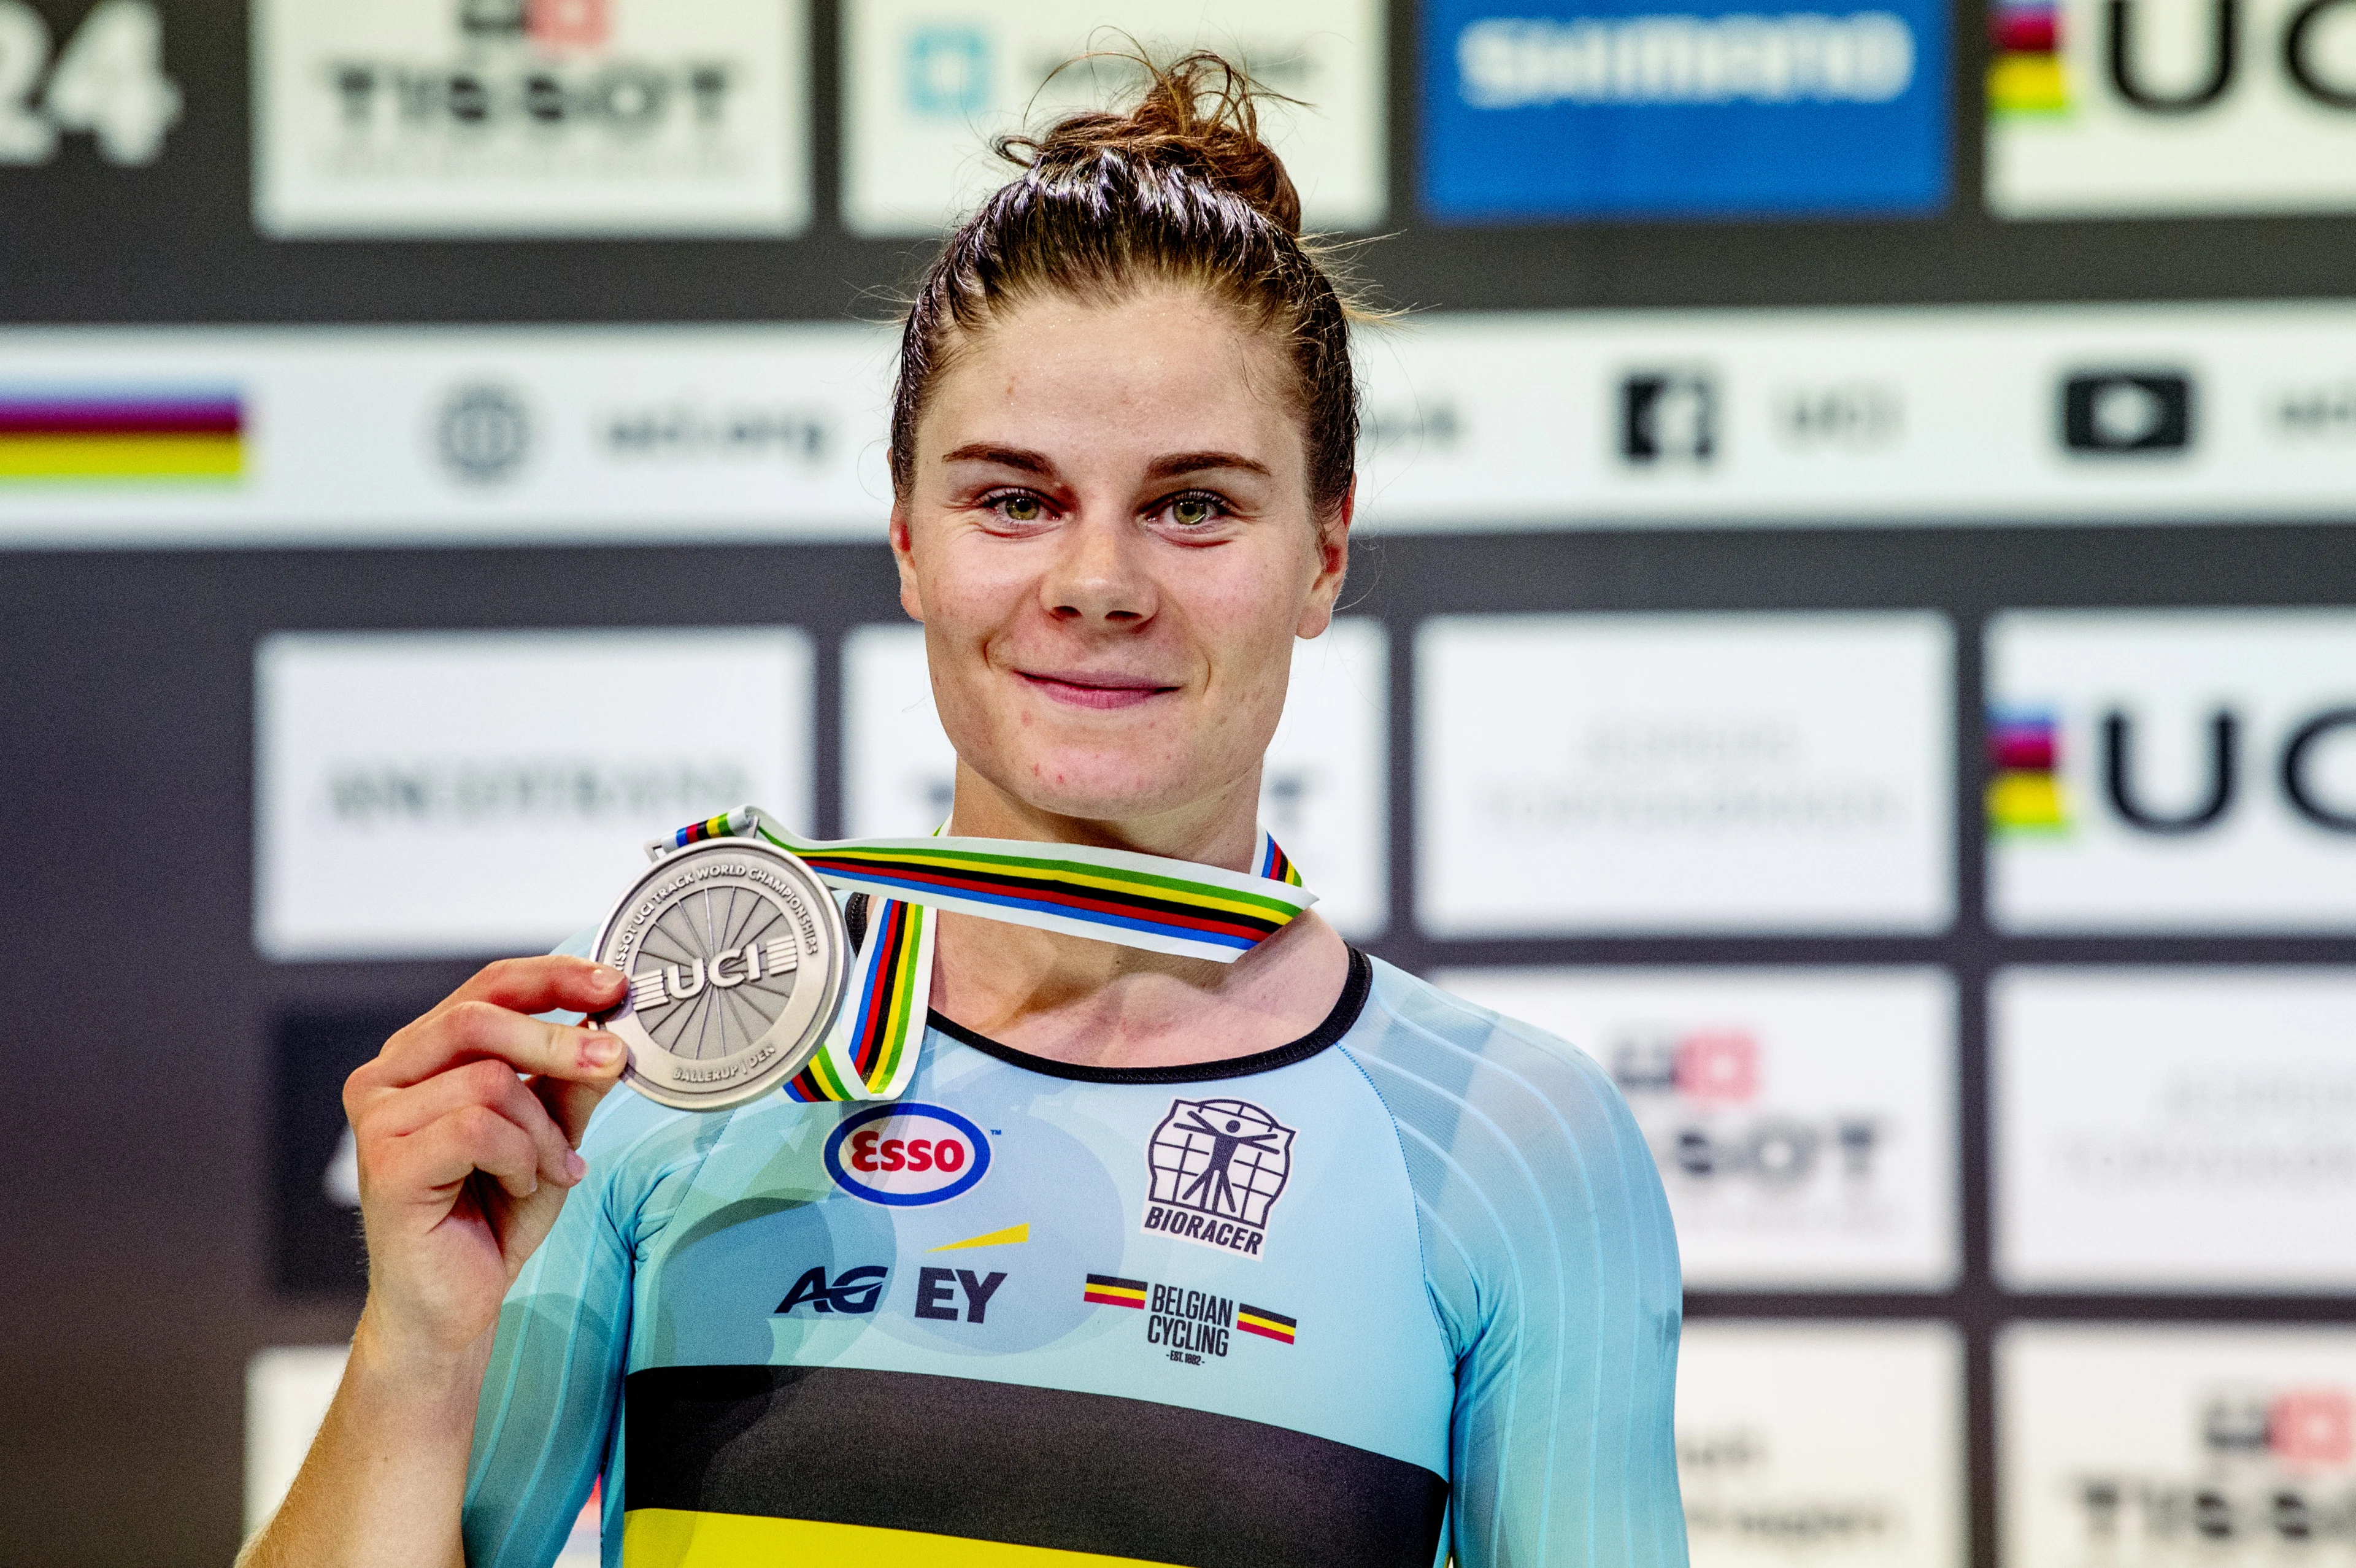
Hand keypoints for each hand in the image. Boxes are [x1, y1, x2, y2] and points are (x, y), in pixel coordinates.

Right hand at [341, 957, 628, 1362]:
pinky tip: (517, 1186)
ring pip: (487, 1080)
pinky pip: (477, 1129)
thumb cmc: (491, 1214)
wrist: (452, 1305)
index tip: (613, 985)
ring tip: (548, 1169)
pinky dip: (519, 1158)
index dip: (553, 978)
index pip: (487, 989)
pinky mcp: (385, 1164)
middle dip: (558, 1041)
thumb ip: (571, 1083)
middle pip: (480, 1019)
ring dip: (541, 1129)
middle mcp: (386, 1076)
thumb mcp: (549, 1133)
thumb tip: (609, 1033)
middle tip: (614, 1062)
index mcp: (421, 1055)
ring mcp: (377, 1119)